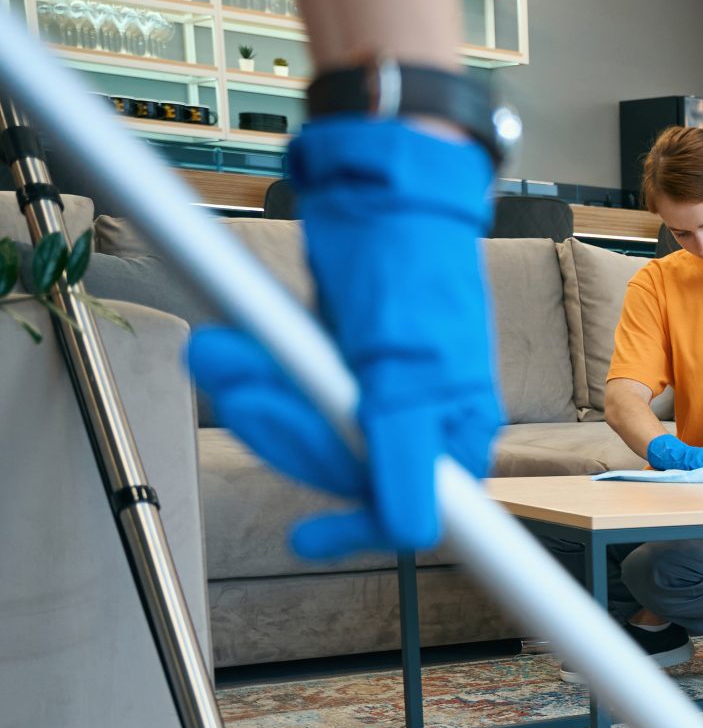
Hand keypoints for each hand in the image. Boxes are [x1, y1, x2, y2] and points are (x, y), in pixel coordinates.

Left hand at [189, 118, 498, 558]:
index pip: (409, 506)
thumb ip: (404, 451)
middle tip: (238, 383)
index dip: (359, 522)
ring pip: (308, 428)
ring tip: (222, 353)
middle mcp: (422, 414)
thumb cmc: (411, 268)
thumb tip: (412, 533)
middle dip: (280, 428)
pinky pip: (294, 392)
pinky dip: (260, 375)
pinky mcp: (341, 360)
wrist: (380, 188)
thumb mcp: (405, 369)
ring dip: (255, 395)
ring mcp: (378, 388)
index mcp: (454, 425)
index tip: (310, 539)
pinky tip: (238, 352)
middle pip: (343, 466)